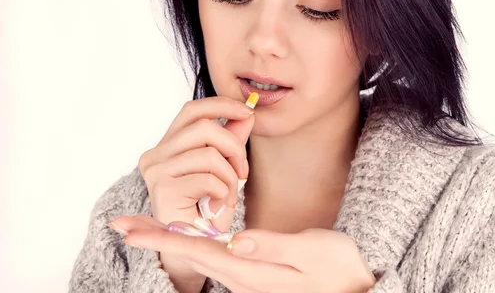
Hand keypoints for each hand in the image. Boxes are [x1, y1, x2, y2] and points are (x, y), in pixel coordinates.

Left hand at [112, 216, 375, 292]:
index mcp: (252, 272)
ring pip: (200, 256)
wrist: (357, 286)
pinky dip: (193, 242)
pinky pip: (215, 257)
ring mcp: (247, 279)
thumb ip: (272, 246)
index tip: (129, 229)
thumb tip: (236, 239)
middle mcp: (242, 279)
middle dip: (154, 238)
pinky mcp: (254, 275)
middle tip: (122, 224)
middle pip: (189, 254)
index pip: (197, 250)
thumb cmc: (338, 267)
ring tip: (144, 226)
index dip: (161, 238)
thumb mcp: (311, 252)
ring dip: (170, 239)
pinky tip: (188, 235)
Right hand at [135, 97, 253, 286]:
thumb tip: (248, 113)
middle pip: (205, 127)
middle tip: (243, 171)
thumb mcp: (223, 168)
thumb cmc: (206, 208)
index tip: (248, 112)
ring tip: (229, 194)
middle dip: (234, 147)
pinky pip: (207, 179)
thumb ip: (231, 139)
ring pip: (209, 154)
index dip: (222, 105)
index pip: (193, 109)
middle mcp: (156, 154)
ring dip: (231, 177)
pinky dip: (223, 192)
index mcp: (168, 144)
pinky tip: (218, 205)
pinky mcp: (162, 190)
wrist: (191, 248)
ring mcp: (156, 171)